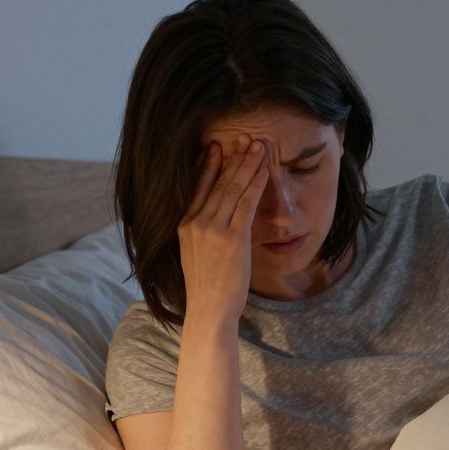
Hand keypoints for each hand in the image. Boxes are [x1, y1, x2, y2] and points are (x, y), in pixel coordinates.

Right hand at [177, 136, 268, 325]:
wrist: (209, 310)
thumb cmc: (206, 289)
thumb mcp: (195, 255)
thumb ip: (203, 234)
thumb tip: (218, 221)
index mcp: (184, 226)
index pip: (197, 188)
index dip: (209, 165)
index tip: (216, 147)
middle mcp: (196, 223)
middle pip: (218, 183)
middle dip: (234, 158)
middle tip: (246, 138)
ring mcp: (213, 229)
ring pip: (233, 188)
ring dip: (248, 164)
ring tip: (259, 146)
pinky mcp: (232, 238)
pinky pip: (246, 203)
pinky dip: (256, 184)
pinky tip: (264, 170)